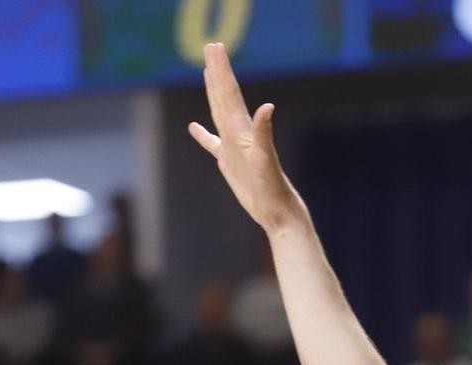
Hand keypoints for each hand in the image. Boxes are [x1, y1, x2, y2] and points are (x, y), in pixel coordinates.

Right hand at [186, 44, 304, 234]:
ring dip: (213, 92)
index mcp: (243, 129)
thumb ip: (264, 133)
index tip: (215, 47)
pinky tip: (194, 127)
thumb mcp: (265, 160)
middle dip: (217, 71)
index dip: (221, 70)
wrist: (277, 211)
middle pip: (224, 96)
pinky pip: (212, 143)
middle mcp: (239, 133)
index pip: (229, 93)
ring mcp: (233, 147)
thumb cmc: (273, 188)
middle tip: (212, 47)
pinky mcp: (229, 162)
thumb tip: (267, 107)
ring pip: (219, 112)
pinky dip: (203, 135)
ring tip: (207, 72)